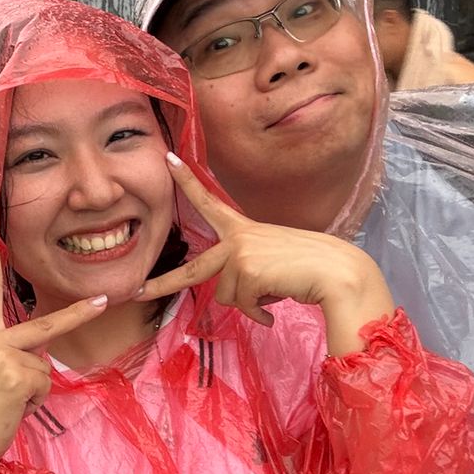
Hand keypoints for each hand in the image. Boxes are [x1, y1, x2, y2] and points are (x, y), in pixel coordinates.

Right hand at [0, 228, 109, 464]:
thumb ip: (7, 353)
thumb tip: (40, 352)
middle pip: (44, 324)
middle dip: (78, 315)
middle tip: (103, 301)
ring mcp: (1, 356)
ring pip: (45, 366)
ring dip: (34, 389)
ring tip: (8, 404)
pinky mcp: (16, 376)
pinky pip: (44, 384)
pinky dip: (35, 402)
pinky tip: (12, 410)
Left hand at [134, 154, 393, 352]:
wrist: (338, 273)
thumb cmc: (309, 268)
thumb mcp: (270, 262)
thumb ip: (245, 269)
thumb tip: (234, 296)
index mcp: (243, 229)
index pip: (209, 200)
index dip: (187, 181)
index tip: (167, 160)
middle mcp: (237, 237)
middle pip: (194, 269)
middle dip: (163, 284)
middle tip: (135, 293)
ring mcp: (240, 253)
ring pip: (227, 296)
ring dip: (252, 304)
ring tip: (277, 292)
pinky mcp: (246, 271)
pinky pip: (243, 306)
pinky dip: (260, 314)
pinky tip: (277, 307)